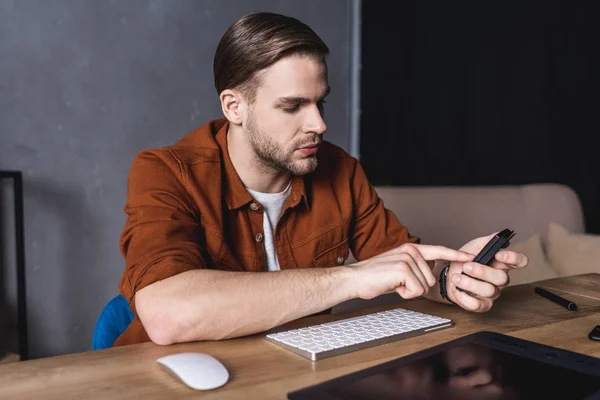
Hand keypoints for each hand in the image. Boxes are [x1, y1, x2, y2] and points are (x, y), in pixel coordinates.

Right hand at [353, 243, 472, 299]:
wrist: (355, 279)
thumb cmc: (374, 277)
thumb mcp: (397, 268)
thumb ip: (413, 267)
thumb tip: (427, 275)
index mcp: (410, 248)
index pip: (438, 250)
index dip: (455, 255)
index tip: (470, 256)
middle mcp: (411, 250)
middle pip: (431, 278)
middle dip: (416, 286)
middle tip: (397, 282)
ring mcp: (408, 258)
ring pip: (425, 286)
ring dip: (409, 290)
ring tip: (393, 283)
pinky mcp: (404, 269)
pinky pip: (416, 290)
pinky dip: (405, 294)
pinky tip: (392, 286)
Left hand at [447, 232, 528, 311]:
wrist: (448, 275)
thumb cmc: (465, 260)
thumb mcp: (474, 246)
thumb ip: (487, 240)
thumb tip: (499, 235)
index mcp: (501, 264)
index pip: (519, 261)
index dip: (513, 258)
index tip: (499, 254)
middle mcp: (500, 280)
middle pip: (502, 278)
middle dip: (483, 271)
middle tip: (466, 266)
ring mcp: (492, 293)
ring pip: (488, 291)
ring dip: (470, 283)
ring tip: (456, 277)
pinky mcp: (482, 305)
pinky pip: (476, 305)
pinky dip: (464, 297)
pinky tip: (457, 289)